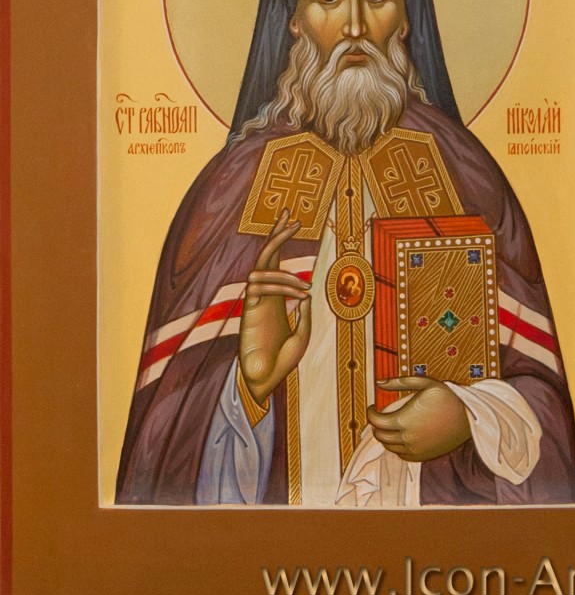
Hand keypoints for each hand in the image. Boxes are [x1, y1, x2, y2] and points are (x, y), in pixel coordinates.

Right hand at [239, 210, 311, 404]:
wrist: (265, 381)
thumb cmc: (282, 362)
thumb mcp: (302, 336)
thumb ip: (305, 315)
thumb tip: (306, 293)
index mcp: (275, 296)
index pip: (276, 261)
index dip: (281, 240)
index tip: (293, 222)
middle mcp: (264, 293)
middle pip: (265, 254)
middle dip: (276, 233)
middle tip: (288, 213)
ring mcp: (255, 300)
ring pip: (262, 268)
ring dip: (286, 273)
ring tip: (306, 287)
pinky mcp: (248, 309)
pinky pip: (260, 286)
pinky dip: (282, 286)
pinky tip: (300, 296)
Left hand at [367, 377, 471, 461]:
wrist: (469, 417)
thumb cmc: (447, 397)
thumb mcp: (424, 383)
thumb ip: (399, 382)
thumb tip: (379, 383)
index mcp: (404, 420)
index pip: (375, 422)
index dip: (370, 413)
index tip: (372, 407)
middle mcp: (407, 438)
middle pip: (380, 435)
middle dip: (376, 424)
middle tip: (380, 415)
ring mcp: (415, 449)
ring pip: (390, 446)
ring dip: (386, 436)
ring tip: (391, 425)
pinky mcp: (423, 456)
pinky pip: (402, 455)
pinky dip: (397, 447)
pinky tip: (402, 436)